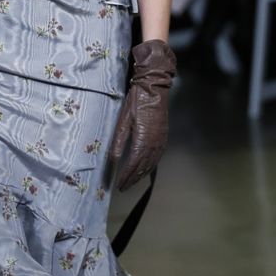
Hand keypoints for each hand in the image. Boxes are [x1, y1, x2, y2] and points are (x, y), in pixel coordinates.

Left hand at [107, 39, 175, 190]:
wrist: (154, 88)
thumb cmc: (136, 101)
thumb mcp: (122, 120)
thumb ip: (118, 141)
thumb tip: (112, 159)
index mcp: (142, 139)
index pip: (133, 164)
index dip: (125, 176)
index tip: (118, 185)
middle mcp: (154, 143)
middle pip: (143, 167)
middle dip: (133, 178)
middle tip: (124, 187)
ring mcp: (160, 140)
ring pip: (151, 163)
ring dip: (141, 174)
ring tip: (133, 182)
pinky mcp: (163, 137)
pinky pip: (157, 157)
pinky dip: (150, 166)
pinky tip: (146, 169)